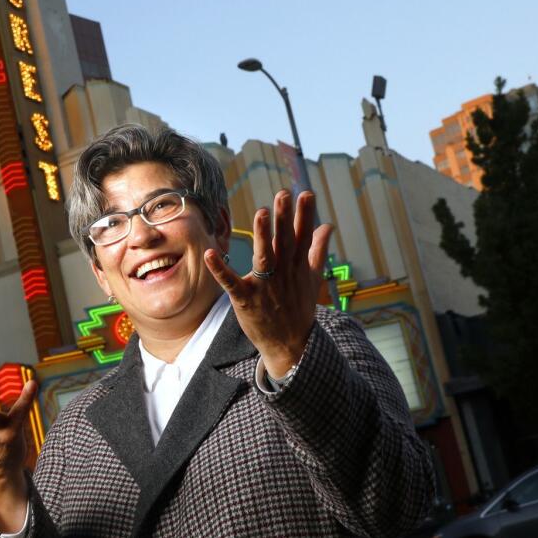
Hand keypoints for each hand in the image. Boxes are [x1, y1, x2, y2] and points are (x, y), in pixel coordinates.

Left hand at [204, 189, 333, 377]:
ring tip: (261, 213)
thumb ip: (318, 250)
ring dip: (263, 236)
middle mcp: (283, 273)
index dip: (304, 215)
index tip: (306, 193)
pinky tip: (209, 254)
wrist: (290, 345)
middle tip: (283, 194)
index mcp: (297, 266)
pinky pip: (231, 283)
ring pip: (264, 257)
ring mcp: (265, 286)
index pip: (302, 236)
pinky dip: (220, 270)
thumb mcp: (312, 278)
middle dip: (284, 218)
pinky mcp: (246, 299)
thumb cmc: (298, 308)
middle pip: (285, 242)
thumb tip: (327, 226)